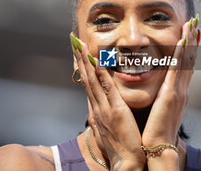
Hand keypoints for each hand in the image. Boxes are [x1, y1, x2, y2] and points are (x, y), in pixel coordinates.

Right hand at [70, 34, 145, 169]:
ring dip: (86, 61)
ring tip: (80, 45)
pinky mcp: (115, 111)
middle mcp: (97, 107)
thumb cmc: (120, 146)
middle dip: (79, 59)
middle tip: (74, 41)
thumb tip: (95, 113)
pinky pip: (107, 88)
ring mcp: (104, 108)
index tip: (78, 53)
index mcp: (97, 110)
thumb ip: (102, 117)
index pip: (88, 84)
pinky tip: (97, 61)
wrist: (126, 162)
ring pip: (93, 80)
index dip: (82, 68)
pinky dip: (101, 73)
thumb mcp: (108, 129)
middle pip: (86, 79)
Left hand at [142, 19, 198, 147]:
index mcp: (179, 92)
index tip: (191, 33)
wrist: (159, 146)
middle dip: (192, 40)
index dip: (190, 49)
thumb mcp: (162, 109)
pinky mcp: (172, 95)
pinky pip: (177, 70)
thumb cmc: (157, 128)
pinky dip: (181, 55)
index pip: (186, 66)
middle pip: (190, 60)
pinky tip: (182, 42)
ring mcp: (179, 91)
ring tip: (191, 24)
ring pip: (186, 61)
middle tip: (194, 22)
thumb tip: (161, 88)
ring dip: (189, 42)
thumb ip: (163, 96)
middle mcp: (182, 89)